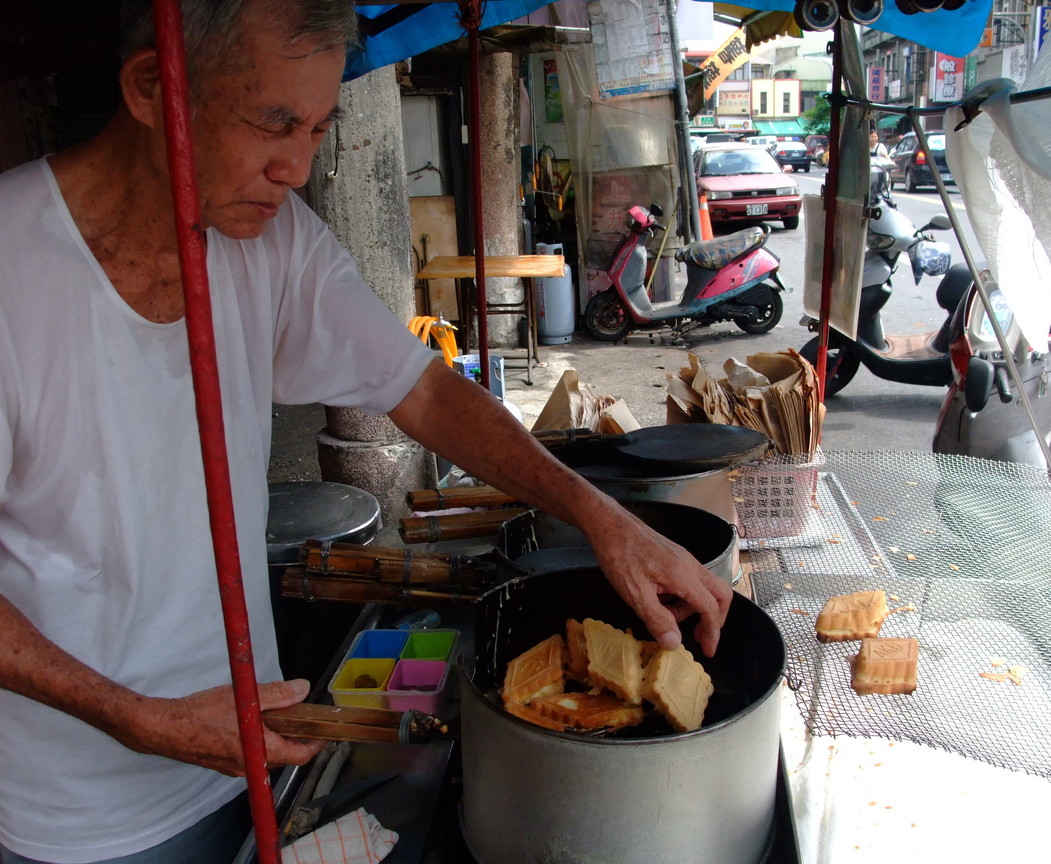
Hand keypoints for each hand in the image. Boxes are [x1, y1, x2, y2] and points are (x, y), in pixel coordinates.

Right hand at [124, 679, 326, 775]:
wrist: (163, 728)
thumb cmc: (200, 714)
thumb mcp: (246, 697)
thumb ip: (278, 694)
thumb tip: (302, 689)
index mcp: (261, 752)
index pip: (301, 756)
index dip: (317, 743)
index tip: (326, 730)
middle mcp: (250, 766)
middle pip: (286, 756)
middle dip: (298, 737)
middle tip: (304, 716)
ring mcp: (235, 767)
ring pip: (268, 754)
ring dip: (277, 736)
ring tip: (279, 712)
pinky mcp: (223, 762)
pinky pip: (251, 753)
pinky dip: (259, 738)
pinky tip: (253, 719)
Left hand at [585, 506, 732, 656]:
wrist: (610, 525)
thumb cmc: (620, 556)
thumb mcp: (635, 593)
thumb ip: (657, 619)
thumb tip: (675, 644)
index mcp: (683, 575)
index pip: (711, 607)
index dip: (713, 631)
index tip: (708, 650)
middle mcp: (690, 565)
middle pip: (720, 594)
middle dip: (715, 618)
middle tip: (698, 636)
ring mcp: (684, 559)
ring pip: (704, 587)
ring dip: (693, 607)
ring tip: (667, 617)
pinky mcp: (675, 556)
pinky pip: (691, 580)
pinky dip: (684, 596)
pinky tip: (662, 600)